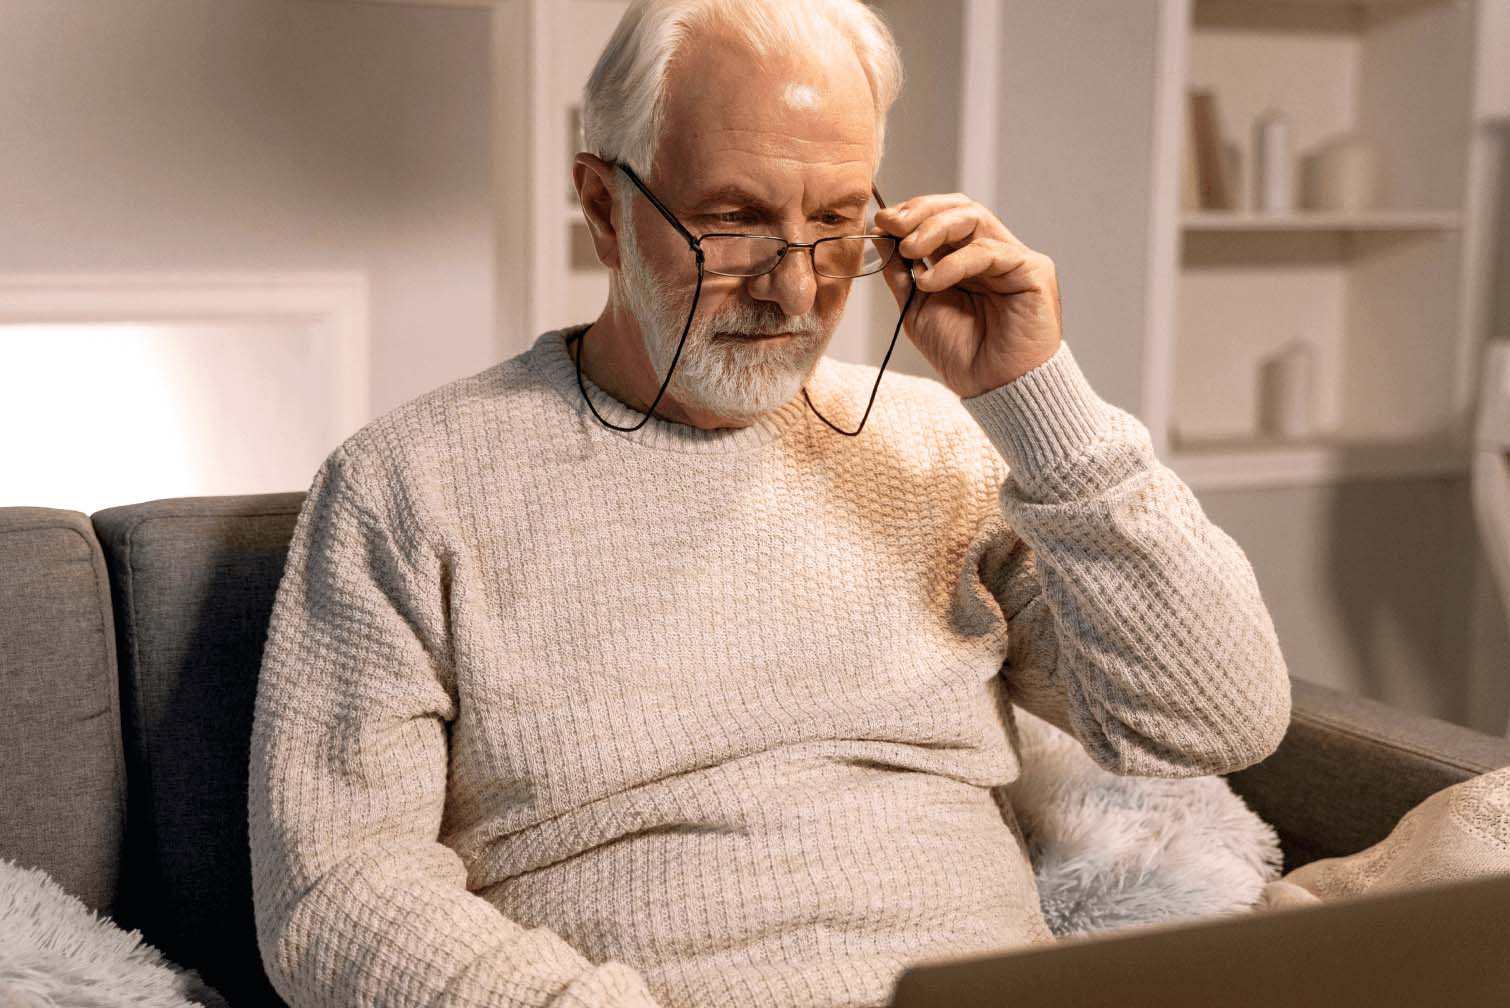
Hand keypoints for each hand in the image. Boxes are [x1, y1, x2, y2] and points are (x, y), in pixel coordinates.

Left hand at [872, 193, 1063, 397]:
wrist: (993, 388)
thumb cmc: (963, 355)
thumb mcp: (918, 308)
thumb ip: (901, 273)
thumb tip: (880, 235)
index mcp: (966, 260)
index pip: (943, 218)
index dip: (912, 213)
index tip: (881, 222)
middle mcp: (991, 253)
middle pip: (959, 208)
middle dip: (920, 211)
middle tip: (891, 224)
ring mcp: (1013, 259)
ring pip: (975, 217)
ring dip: (934, 228)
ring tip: (909, 250)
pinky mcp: (1032, 270)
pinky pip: (989, 251)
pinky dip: (954, 262)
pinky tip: (931, 281)